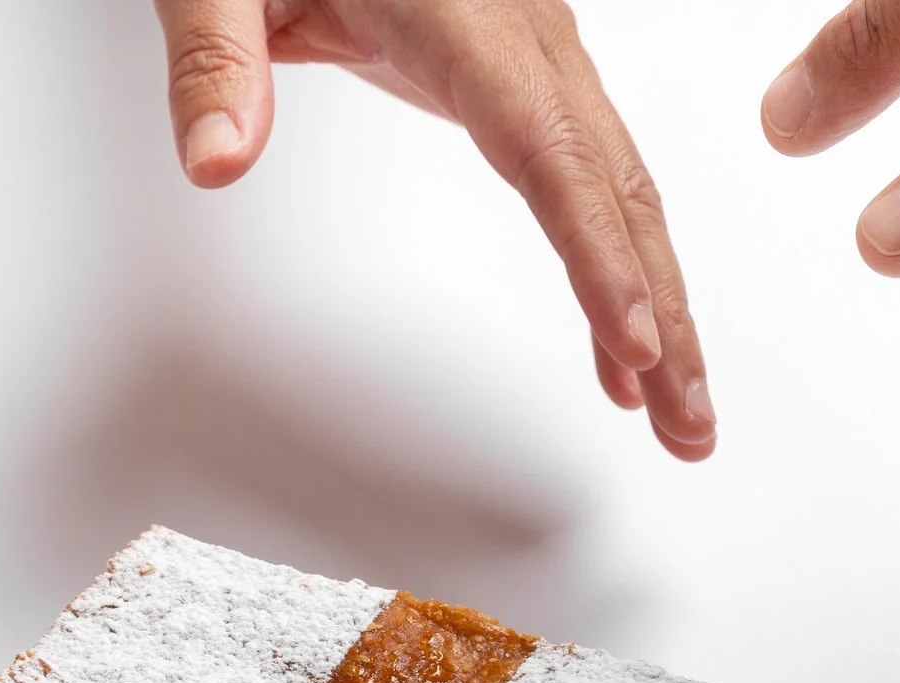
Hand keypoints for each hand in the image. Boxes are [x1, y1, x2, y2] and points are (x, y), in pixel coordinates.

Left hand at [151, 0, 715, 460]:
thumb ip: (213, 58)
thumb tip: (217, 158)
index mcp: (459, 6)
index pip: (545, 145)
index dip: (598, 250)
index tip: (633, 340)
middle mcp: (520, 25)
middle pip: (613, 180)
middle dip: (662, 309)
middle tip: (686, 424)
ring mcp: (533, 47)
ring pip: (619, 183)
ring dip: (658, 300)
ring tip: (677, 415)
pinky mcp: (521, 69)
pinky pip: (586, 172)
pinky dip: (615, 261)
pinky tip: (621, 342)